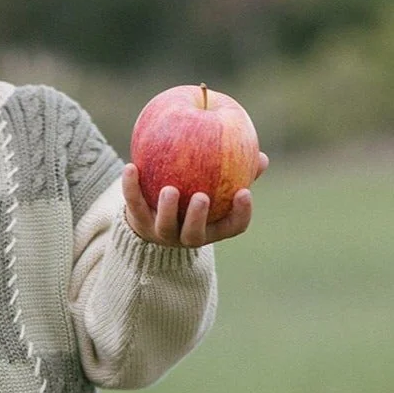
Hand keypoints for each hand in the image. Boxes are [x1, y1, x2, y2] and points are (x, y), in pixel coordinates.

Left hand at [123, 152, 268, 247]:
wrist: (151, 213)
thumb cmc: (195, 193)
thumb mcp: (217, 184)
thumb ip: (238, 172)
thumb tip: (263, 157)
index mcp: (212, 228)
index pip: (233, 227)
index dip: (241, 214)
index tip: (245, 193)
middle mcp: (187, 235)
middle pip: (195, 235)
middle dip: (198, 218)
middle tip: (202, 197)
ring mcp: (161, 232)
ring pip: (164, 227)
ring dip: (167, 209)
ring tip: (170, 189)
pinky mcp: (137, 221)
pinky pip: (134, 204)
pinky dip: (131, 187)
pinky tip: (131, 166)